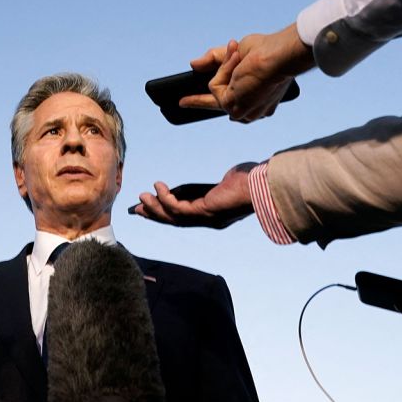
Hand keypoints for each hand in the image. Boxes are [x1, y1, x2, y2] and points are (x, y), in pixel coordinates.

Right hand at [133, 163, 256, 228]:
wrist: (263, 183)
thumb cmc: (248, 180)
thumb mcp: (220, 185)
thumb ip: (203, 190)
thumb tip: (182, 189)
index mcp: (212, 215)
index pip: (184, 217)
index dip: (165, 212)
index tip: (149, 206)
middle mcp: (208, 220)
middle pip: (175, 221)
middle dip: (155, 214)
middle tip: (137, 208)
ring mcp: (206, 218)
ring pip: (174, 217)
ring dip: (156, 207)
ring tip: (142, 197)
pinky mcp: (205, 211)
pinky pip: (179, 207)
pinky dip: (166, 198)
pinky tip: (158, 188)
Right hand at [179, 23, 314, 121]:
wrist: (280, 57)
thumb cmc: (268, 52)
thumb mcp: (238, 54)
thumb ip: (215, 60)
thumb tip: (192, 64)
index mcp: (259, 102)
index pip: (233, 105)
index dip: (218, 104)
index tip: (203, 108)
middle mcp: (252, 112)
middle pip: (219, 104)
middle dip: (198, 101)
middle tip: (182, 101)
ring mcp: (241, 112)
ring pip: (215, 89)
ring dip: (226, 68)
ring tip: (242, 56)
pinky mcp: (231, 106)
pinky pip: (214, 85)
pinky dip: (225, 69)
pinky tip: (241, 63)